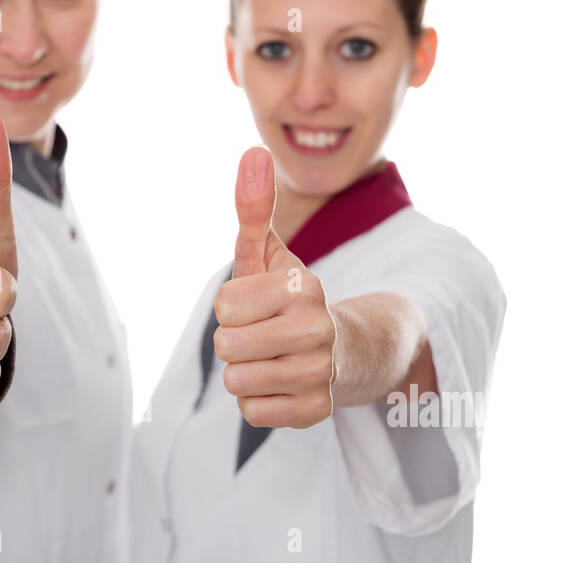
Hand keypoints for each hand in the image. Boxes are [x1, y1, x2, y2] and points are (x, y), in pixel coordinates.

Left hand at [213, 146, 335, 428]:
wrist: (338, 349)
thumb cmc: (284, 298)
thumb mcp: (266, 254)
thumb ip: (254, 207)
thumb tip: (253, 150)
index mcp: (303, 286)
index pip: (224, 305)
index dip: (230, 306)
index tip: (255, 304)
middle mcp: (318, 329)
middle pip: (227, 346)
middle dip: (233, 341)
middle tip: (260, 334)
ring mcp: (320, 373)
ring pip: (237, 382)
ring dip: (244, 372)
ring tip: (269, 359)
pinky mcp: (316, 412)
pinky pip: (252, 412)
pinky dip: (258, 401)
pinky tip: (280, 384)